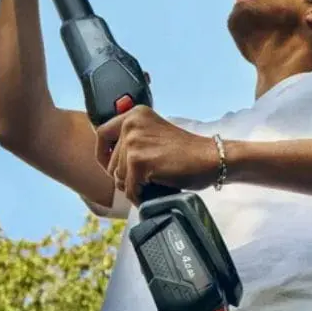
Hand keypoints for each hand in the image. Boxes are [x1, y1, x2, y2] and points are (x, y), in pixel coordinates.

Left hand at [96, 106, 219, 203]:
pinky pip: (129, 189)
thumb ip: (132, 140)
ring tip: (153, 183)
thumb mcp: (153, 135)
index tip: (115, 168)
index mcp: (134, 114)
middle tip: (146, 179)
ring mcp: (133, 141)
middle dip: (124, 177)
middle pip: (109, 162)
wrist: (209, 158)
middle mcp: (130, 123)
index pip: (102, 134)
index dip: (104, 155)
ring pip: (118, 178)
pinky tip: (155, 191)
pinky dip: (140, 196)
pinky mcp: (138, 160)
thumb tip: (109, 165)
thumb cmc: (185, 152)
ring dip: (134, 187)